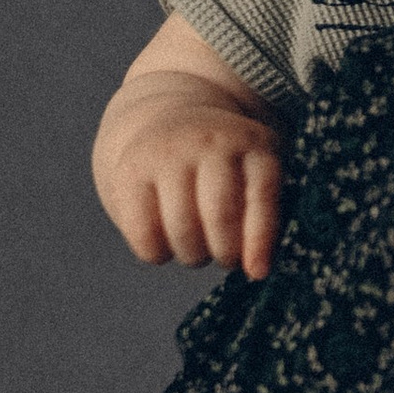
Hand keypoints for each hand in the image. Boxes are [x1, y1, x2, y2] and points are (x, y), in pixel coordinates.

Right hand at [94, 72, 283, 274]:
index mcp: (253, 143)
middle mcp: (210, 141)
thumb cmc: (225, 166)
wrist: (168, 119)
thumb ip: (262, 214)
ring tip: (196, 249)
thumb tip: (256, 269)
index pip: (261, 196)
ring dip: (192, 255)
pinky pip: (144, 232)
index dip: (260, 240)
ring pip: (182, 229)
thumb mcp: (255, 171)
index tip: (257, 273)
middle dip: (224, 253)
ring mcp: (168, 152)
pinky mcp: (131, 170)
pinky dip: (156, 253)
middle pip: (220, 217)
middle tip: (224, 257)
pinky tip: (164, 245)